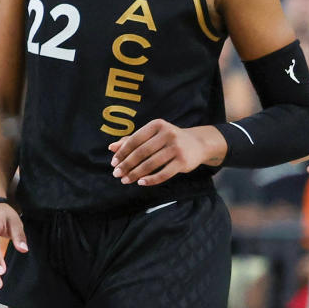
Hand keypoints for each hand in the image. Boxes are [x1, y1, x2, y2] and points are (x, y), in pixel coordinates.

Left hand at [108, 121, 222, 186]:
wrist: (197, 144)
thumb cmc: (167, 140)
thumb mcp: (151, 136)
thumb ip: (131, 140)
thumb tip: (111, 148)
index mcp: (157, 125)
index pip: (134, 140)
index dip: (122, 152)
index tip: (113, 163)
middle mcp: (168, 134)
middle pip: (141, 152)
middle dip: (126, 165)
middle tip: (116, 174)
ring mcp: (177, 148)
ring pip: (151, 164)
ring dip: (135, 174)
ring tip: (125, 180)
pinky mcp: (183, 161)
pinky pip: (164, 173)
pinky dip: (151, 179)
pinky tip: (141, 182)